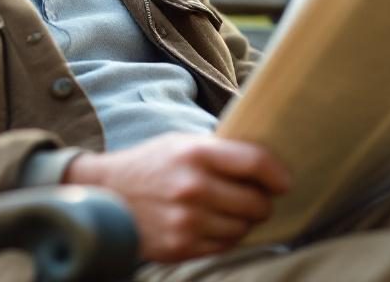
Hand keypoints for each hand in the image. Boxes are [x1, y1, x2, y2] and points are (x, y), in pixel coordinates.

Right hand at [62, 133, 290, 262]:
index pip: (256, 163)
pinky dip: (225, 237)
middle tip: (253, 198)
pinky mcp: (180, 246)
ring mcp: (186, 220)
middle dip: (261, 202)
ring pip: (243, 228)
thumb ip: (219, 151)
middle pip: (256, 203)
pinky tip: (212, 224)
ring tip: (228, 210)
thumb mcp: (181, 143)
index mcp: (196, 153)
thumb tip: (267, 163)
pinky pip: (224, 246)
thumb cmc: (151, 165)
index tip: (284, 182)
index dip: (278, 174)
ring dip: (243, 221)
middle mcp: (193, 187)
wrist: (105, 194)